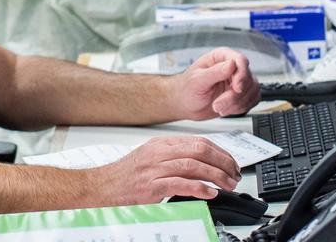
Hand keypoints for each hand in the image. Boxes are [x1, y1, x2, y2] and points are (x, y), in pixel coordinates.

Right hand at [88, 136, 241, 204]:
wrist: (101, 186)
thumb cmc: (126, 176)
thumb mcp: (151, 159)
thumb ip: (174, 158)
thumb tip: (202, 164)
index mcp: (162, 144)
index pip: (199, 141)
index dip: (220, 152)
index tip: (231, 164)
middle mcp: (159, 152)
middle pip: (200, 150)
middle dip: (223, 162)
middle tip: (235, 175)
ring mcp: (155, 168)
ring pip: (194, 165)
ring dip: (216, 176)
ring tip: (228, 185)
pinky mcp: (151, 186)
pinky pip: (180, 184)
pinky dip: (199, 188)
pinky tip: (210, 193)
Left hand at [174, 47, 260, 119]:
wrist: (186, 104)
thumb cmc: (187, 89)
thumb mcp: (197, 80)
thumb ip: (214, 72)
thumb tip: (231, 64)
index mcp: (220, 57)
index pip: (240, 60)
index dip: (241, 74)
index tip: (236, 88)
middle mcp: (232, 67)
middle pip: (247, 78)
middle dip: (234, 95)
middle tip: (218, 104)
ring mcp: (238, 81)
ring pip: (252, 91)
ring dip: (236, 103)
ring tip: (218, 107)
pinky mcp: (242, 94)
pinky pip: (252, 100)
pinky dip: (240, 108)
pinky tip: (226, 109)